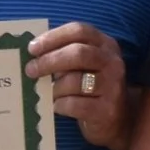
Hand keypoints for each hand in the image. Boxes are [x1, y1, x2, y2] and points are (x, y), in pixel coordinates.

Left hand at [26, 24, 131, 149]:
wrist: (118, 118)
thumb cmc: (91, 87)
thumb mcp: (83, 65)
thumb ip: (63, 55)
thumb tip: (31, 54)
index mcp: (105, 44)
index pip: (79, 31)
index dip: (53, 37)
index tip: (32, 48)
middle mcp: (113, 62)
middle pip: (78, 53)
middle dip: (49, 60)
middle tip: (30, 70)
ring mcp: (112, 86)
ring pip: (73, 81)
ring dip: (54, 88)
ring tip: (49, 93)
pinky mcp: (107, 109)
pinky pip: (73, 104)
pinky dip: (59, 105)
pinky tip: (58, 106)